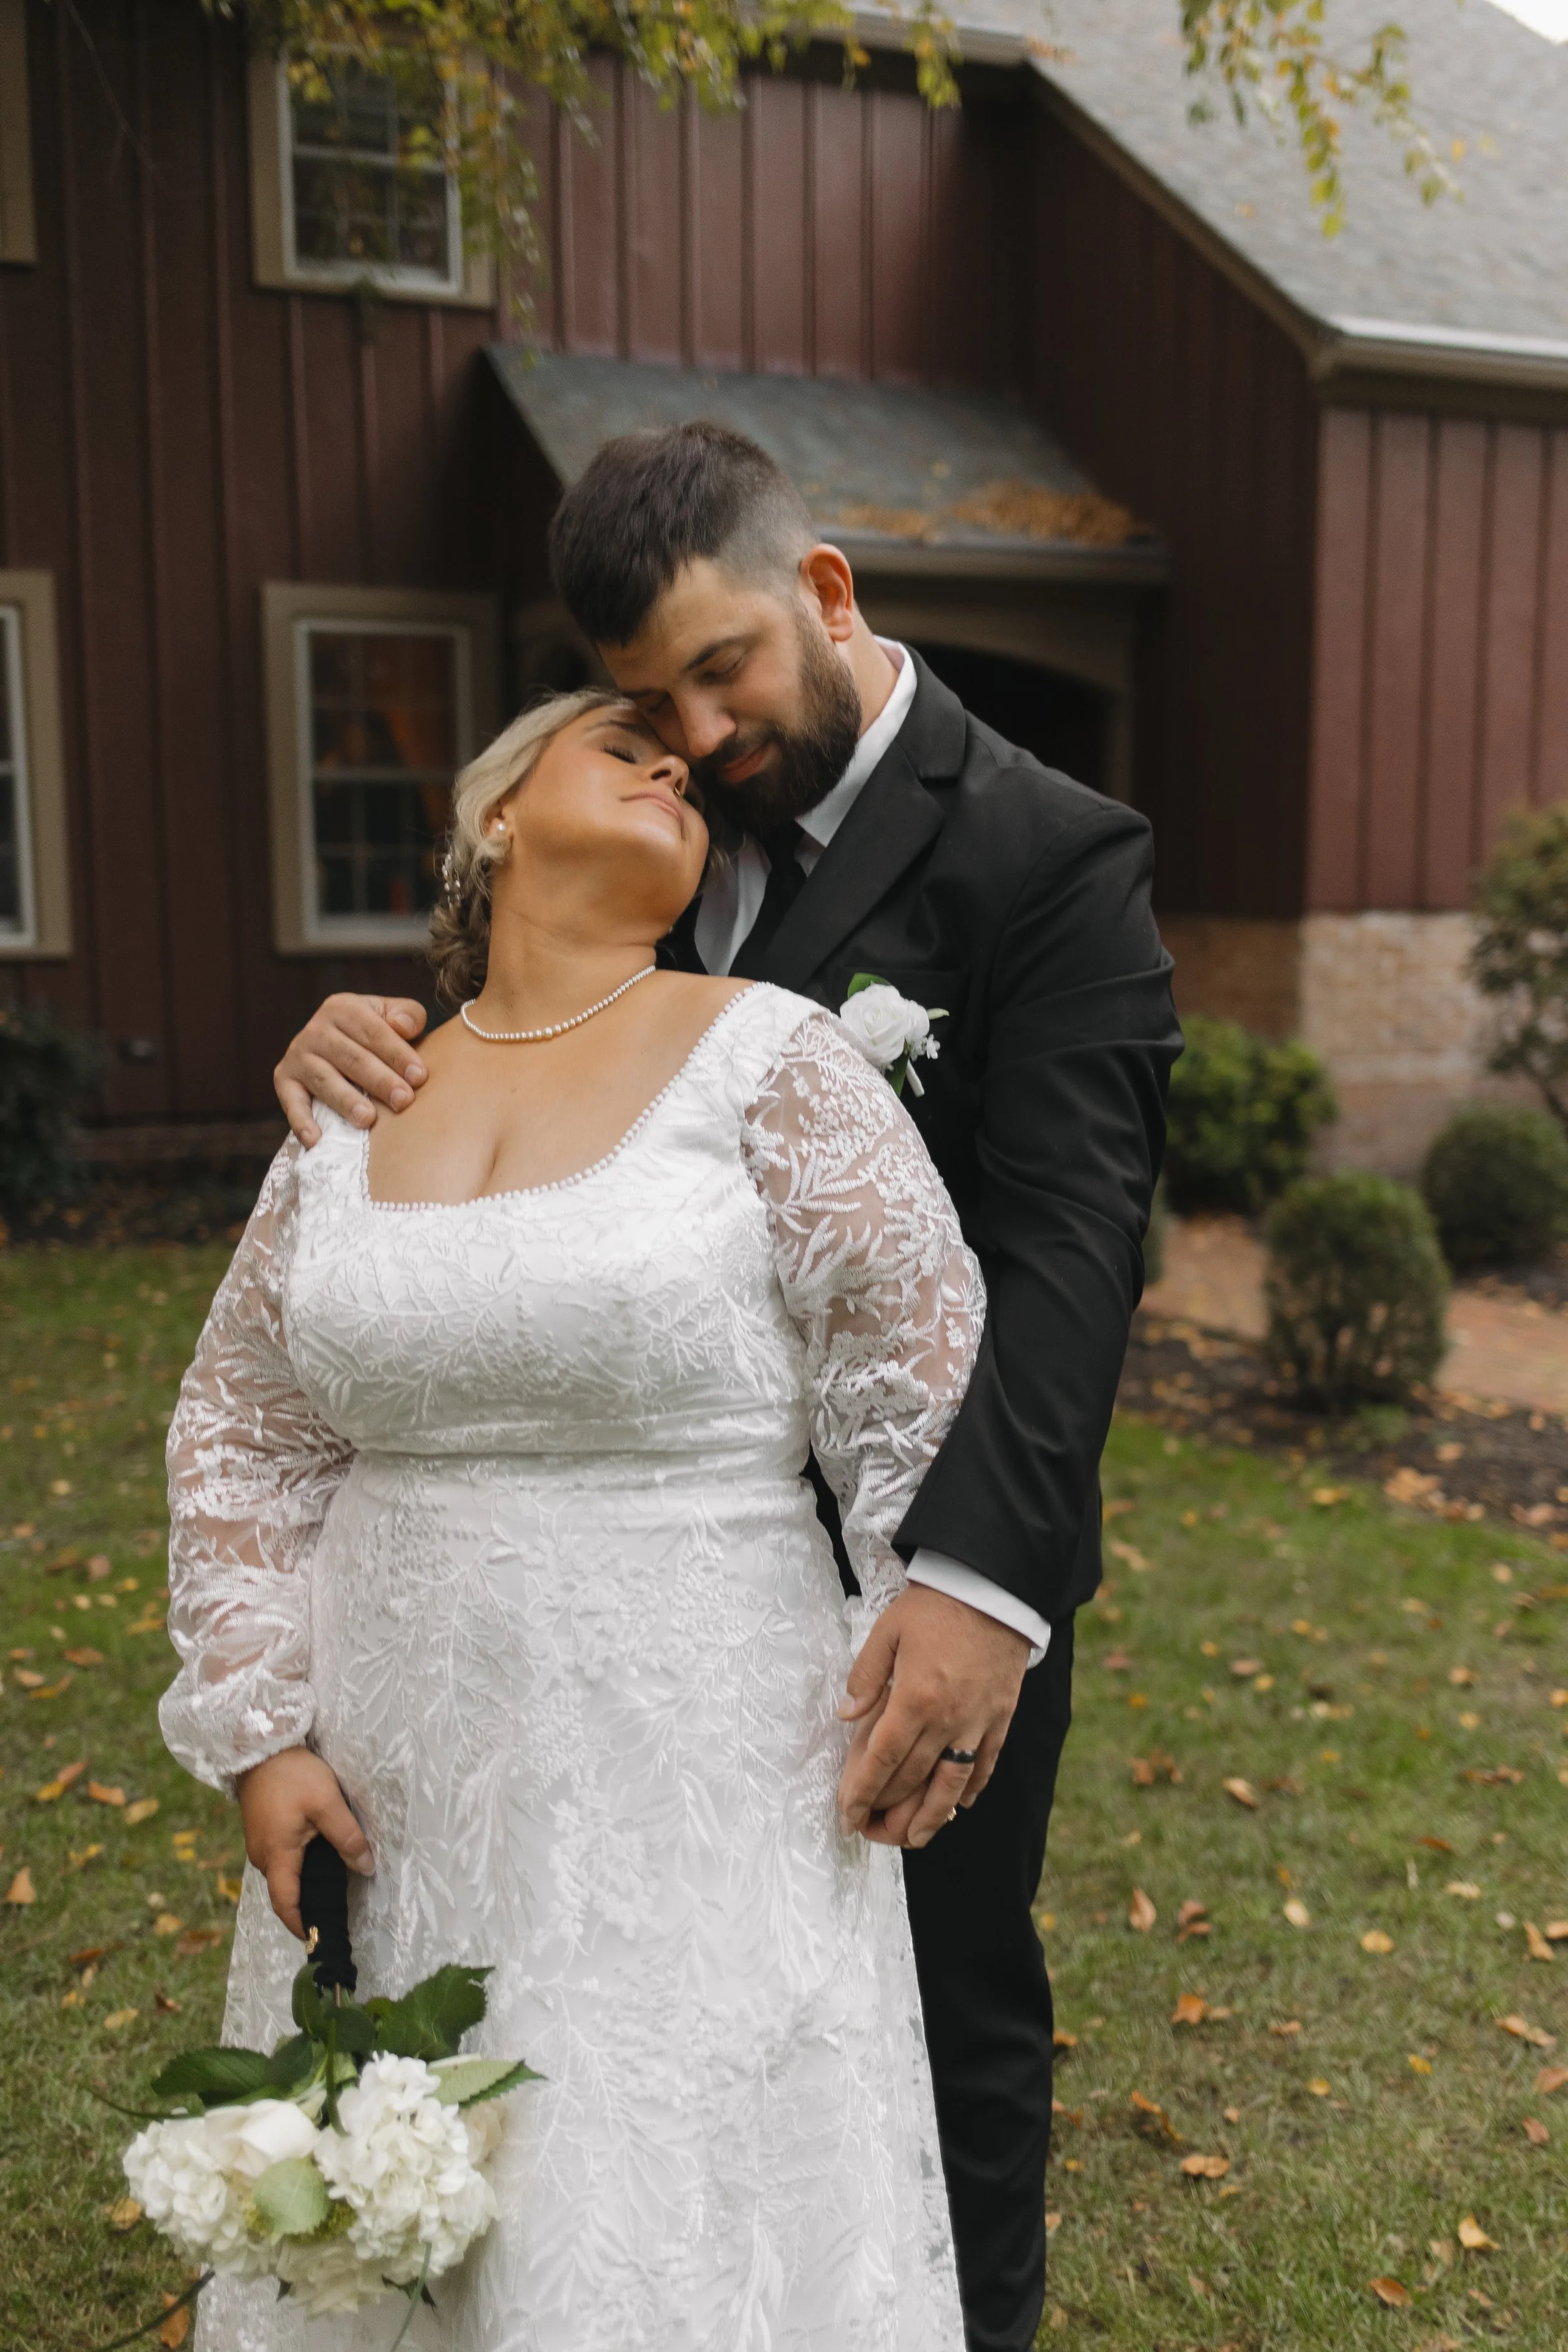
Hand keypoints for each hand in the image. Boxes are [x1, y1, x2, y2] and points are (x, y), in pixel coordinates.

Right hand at [236, 1747, 373, 1939]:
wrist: (260, 1746)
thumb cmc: (293, 1774)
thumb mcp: (327, 1803)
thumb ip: (348, 1838)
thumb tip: (367, 1868)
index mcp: (277, 1856)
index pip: (287, 1904)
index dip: (302, 1924)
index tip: (320, 1938)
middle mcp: (262, 1856)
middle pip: (285, 1891)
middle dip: (307, 1905)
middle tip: (335, 1910)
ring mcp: (259, 1843)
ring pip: (283, 1874)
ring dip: (303, 1883)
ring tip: (332, 1884)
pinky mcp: (261, 1831)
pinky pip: (280, 1858)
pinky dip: (297, 1865)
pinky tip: (317, 1856)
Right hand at [274, 995, 428, 1146]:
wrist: (336, 1043)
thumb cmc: (376, 1035)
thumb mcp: (391, 1016)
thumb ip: (407, 1015)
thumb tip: (404, 1026)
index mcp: (344, 1008)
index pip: (374, 1032)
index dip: (397, 1054)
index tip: (419, 1077)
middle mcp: (316, 1029)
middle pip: (352, 1058)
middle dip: (379, 1080)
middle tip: (403, 1101)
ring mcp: (298, 1055)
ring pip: (326, 1080)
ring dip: (346, 1101)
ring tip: (368, 1119)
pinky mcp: (284, 1079)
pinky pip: (292, 1102)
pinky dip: (301, 1122)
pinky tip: (316, 1140)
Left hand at [836, 1585, 1028, 1850]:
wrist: (994, 1588)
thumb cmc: (935, 1606)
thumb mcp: (887, 1630)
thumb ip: (865, 1677)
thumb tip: (846, 1716)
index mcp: (915, 1699)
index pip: (883, 1760)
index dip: (862, 1793)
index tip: (846, 1816)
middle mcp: (948, 1719)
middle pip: (914, 1779)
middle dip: (887, 1812)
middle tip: (868, 1832)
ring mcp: (978, 1722)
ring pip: (952, 1785)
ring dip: (931, 1817)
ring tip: (913, 1839)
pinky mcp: (1000, 1717)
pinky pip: (985, 1764)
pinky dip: (971, 1789)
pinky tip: (959, 1805)